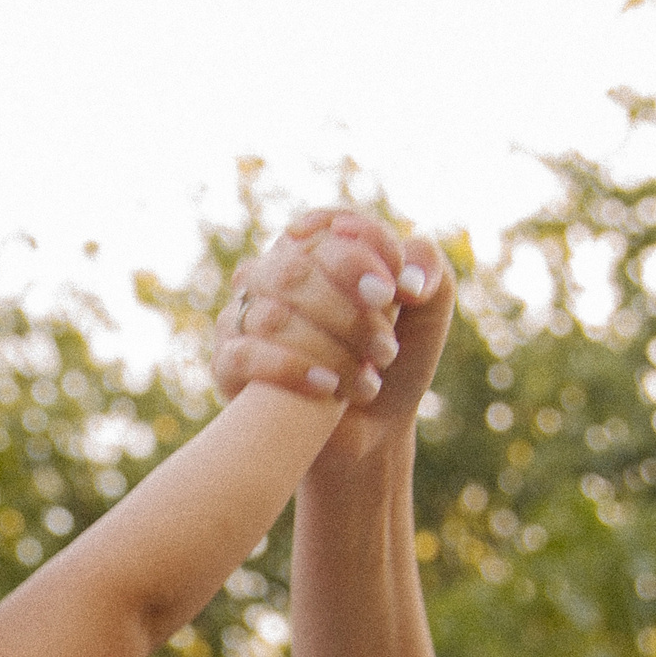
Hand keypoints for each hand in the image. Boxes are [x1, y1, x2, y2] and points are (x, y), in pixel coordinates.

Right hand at [210, 209, 414, 405]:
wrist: (370, 430)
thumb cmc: (394, 362)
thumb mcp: (428, 310)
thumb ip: (428, 270)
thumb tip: (404, 279)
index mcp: (315, 251)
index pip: (326, 226)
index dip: (360, 251)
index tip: (393, 290)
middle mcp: (272, 275)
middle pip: (294, 270)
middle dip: (348, 311)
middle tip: (387, 347)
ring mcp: (243, 317)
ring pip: (271, 316)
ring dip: (328, 350)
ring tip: (368, 380)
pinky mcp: (226, 362)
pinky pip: (244, 355)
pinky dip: (290, 370)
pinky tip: (327, 387)